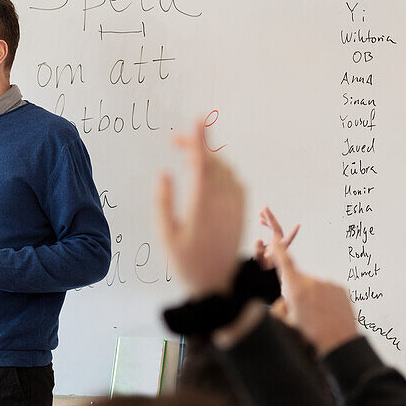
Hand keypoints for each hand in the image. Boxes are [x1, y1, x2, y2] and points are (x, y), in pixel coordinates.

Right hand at [156, 120, 244, 297]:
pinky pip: (236, 182)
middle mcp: (223, 203)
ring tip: (189, 156)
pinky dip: (222, 171)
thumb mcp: (165, 236)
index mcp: (202, 206)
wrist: (218, 286)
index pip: (203, 163)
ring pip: (227, 169)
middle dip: (197, 145)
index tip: (197, 119)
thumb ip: (162, 202)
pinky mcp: (242, 212)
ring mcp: (236, 207)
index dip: (200, 139)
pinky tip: (209, 174)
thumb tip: (164, 173)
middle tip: (175, 140)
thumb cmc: (187, 263)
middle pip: (214, 161)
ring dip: (209, 157)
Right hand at [254, 206, 299, 271]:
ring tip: (260, 212)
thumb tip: (258, 238)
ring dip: (268, 219)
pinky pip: (272, 229)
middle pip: (277, 228)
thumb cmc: (265, 267)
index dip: (293, 232)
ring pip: (275, 227)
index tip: (299, 225)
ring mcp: (278, 241)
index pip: (287, 239)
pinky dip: (267, 224)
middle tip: (264, 207)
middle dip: (270, 218)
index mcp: (280, 249)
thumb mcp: (260, 260)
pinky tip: (260, 220)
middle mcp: (280, 243)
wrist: (267, 272)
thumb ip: (258, 250)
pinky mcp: (275, 241)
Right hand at [268, 222, 357, 355]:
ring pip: (313, 286)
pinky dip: (326, 299)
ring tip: (319, 317)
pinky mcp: (340, 288)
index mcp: (296, 289)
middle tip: (303, 313)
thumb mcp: (286, 323)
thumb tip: (282, 300)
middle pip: (298, 281)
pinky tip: (328, 313)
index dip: (278, 250)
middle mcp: (311, 282)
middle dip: (297, 292)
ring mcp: (327, 284)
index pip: (284, 263)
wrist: (339, 343)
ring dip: (313, 297)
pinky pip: (327, 289)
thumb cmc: (311, 336)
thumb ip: (280, 307)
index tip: (275, 239)